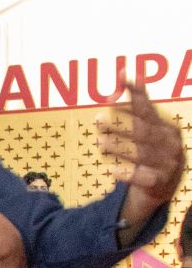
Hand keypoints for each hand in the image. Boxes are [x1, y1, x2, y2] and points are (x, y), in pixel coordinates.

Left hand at [98, 84, 184, 222]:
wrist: (162, 191)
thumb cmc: (149, 158)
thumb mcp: (144, 136)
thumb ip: (131, 117)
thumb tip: (111, 95)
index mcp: (165, 128)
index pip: (148, 108)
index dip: (136, 92)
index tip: (124, 76)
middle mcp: (170, 144)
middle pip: (143, 131)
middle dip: (121, 124)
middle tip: (98, 120)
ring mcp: (168, 164)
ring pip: (142, 153)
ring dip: (119, 146)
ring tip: (101, 141)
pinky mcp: (161, 183)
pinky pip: (143, 177)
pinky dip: (127, 173)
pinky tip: (112, 169)